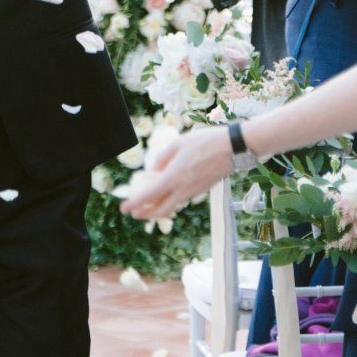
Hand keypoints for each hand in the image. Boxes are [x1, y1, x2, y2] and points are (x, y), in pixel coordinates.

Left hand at [119, 126, 233, 221]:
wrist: (233, 148)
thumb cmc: (205, 142)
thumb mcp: (178, 143)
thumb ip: (162, 158)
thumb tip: (152, 170)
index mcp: (174, 176)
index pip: (149, 196)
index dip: (134, 203)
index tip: (124, 208)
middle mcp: (183, 189)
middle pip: (160, 210)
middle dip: (145, 214)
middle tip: (134, 213)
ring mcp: (194, 192)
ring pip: (172, 206)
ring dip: (157, 209)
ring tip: (147, 207)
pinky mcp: (202, 190)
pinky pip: (182, 200)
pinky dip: (171, 201)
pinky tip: (166, 196)